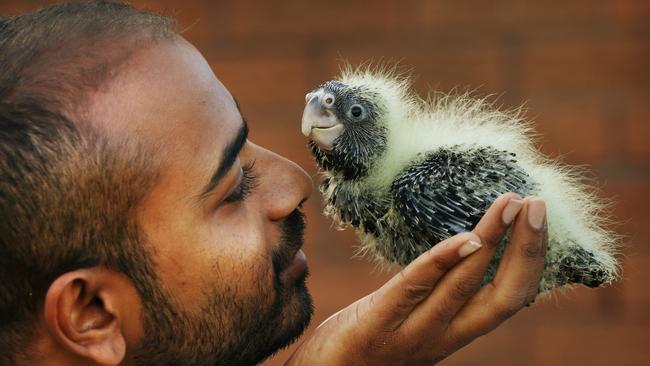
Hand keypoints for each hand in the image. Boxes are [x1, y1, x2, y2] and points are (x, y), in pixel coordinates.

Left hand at [286, 193, 547, 365]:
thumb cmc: (370, 338)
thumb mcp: (415, 315)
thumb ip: (438, 290)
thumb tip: (462, 247)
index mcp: (456, 330)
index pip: (510, 296)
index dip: (530, 257)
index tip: (536, 216)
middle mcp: (444, 336)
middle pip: (504, 295)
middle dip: (526, 249)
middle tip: (537, 204)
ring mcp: (413, 333)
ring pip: (466, 287)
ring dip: (492, 242)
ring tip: (509, 205)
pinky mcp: (378, 325)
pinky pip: (416, 288)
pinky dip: (443, 261)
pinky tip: (466, 238)